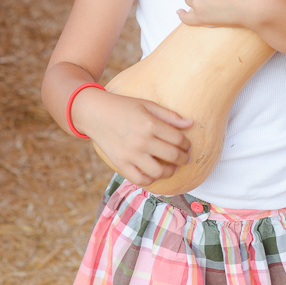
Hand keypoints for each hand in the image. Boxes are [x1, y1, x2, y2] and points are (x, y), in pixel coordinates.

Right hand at [74, 88, 192, 187]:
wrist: (95, 113)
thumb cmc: (123, 106)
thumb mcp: (147, 105)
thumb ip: (169, 115)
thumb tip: (190, 123)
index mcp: (149, 124)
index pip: (178, 139)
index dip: (186, 144)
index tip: (187, 145)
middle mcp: (141, 141)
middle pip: (172, 156)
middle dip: (184, 158)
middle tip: (185, 158)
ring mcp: (130, 154)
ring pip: (159, 172)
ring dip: (170, 171)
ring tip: (172, 167)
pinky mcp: (120, 164)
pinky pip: (140, 179)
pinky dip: (151, 179)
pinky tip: (154, 172)